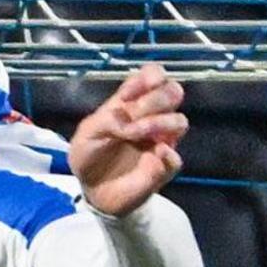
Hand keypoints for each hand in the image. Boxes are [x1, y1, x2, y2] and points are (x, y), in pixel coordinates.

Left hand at [69, 63, 189, 218]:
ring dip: (159, 123)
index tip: (126, 96)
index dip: (148, 78)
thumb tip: (129, 124)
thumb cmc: (89, 155)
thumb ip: (105, 121)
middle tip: (132, 115)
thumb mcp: (86, 134)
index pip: (154, 76)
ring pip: (180, 121)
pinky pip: (176, 158)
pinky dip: (168, 155)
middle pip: (173, 92)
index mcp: (132, 103)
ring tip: (135, 133)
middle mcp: (152, 117)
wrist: (92, 190)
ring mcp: (161, 141)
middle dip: (154, 99)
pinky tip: (155, 153)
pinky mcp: (163, 167)